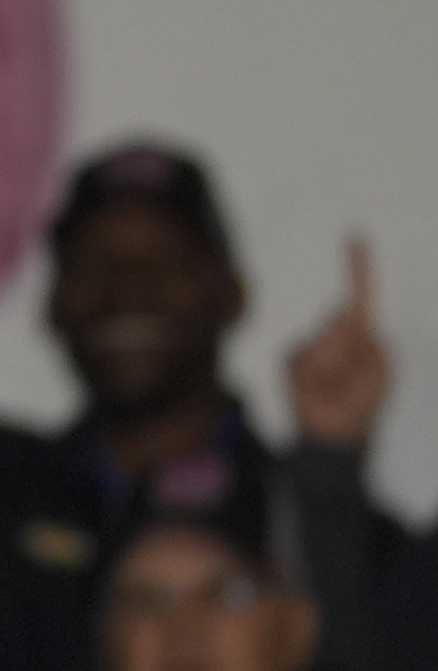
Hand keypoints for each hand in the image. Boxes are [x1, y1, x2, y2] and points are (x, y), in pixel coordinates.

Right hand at [287, 235, 391, 448]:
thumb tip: (338, 315)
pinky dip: (309, 373)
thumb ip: (360, 339)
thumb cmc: (362, 403)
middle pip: (338, 320)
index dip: (360, 265)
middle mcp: (338, 334)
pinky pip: (299, 355)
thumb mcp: (377, 370)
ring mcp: (313, 346)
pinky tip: (315, 388)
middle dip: (344, 347)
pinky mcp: (292, 358)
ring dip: (329, 365)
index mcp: (365, 335)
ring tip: (333, 388)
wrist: (333, 434)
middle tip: (348, 378)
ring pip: (318, 339)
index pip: (362, 293)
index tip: (357, 235)